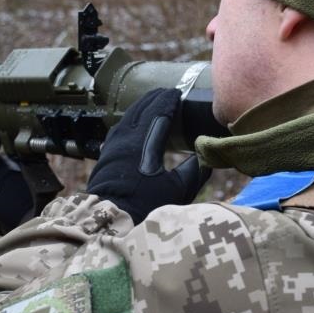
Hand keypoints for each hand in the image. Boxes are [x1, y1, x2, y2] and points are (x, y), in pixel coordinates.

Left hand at [87, 88, 211, 223]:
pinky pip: (120, 127)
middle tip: (167, 93)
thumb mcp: (178, 190)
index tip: (179, 93)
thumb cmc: (146, 205)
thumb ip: (195, 170)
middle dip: (155, 98)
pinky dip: (130, 119)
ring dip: (141, 106)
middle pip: (141, 108)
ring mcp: (113, 144)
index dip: (170, 100)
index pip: (159, 111)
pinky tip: (134, 124)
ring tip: (152, 102)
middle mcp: (127, 137)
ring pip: (128, 116)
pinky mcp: (106, 154)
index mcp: (145, 141)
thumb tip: (207, 155)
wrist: (111, 219)